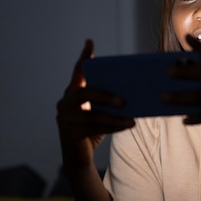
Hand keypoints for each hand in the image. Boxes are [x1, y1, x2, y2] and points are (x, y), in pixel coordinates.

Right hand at [56, 39, 134, 168]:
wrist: (80, 157)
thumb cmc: (93, 130)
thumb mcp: (101, 112)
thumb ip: (108, 101)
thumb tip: (135, 91)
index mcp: (73, 93)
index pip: (78, 72)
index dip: (83, 57)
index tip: (90, 42)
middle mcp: (65, 103)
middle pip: (83, 93)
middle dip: (104, 95)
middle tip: (123, 100)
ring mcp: (64, 118)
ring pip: (91, 115)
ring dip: (113, 117)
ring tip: (132, 119)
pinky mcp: (69, 134)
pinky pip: (93, 129)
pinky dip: (112, 127)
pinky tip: (127, 126)